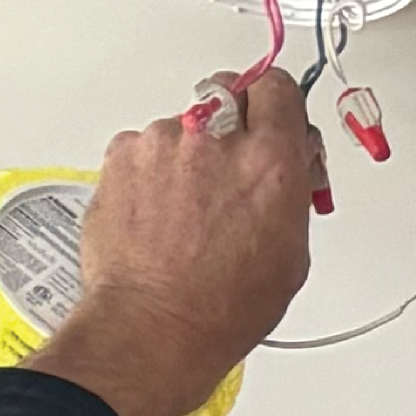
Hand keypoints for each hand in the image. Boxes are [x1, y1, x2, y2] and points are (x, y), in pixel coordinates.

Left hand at [35, 65, 321, 415]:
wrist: (155, 327)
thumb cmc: (221, 307)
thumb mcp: (290, 256)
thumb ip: (291, 192)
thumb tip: (289, 168)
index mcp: (271, 162)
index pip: (278, 89)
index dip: (277, 105)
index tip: (274, 117)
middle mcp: (218, 139)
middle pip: (230, 93)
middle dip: (234, 123)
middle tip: (231, 168)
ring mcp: (165, 141)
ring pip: (185, 125)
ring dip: (189, 155)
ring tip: (187, 214)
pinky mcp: (124, 152)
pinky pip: (145, 146)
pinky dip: (152, 172)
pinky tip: (159, 215)